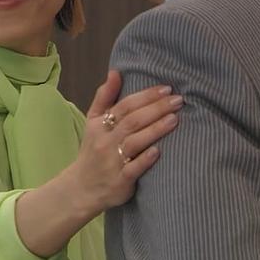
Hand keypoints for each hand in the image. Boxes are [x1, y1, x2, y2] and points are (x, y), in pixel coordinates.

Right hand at [67, 70, 181, 212]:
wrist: (81, 188)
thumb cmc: (93, 151)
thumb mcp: (92, 122)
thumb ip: (104, 97)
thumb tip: (116, 72)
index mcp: (99, 125)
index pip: (124, 106)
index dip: (145, 96)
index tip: (166, 88)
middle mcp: (105, 141)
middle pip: (132, 121)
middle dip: (156, 109)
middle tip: (178, 100)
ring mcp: (112, 162)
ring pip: (134, 142)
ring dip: (154, 129)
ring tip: (174, 119)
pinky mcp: (120, 181)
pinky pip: (133, 169)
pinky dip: (145, 160)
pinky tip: (158, 151)